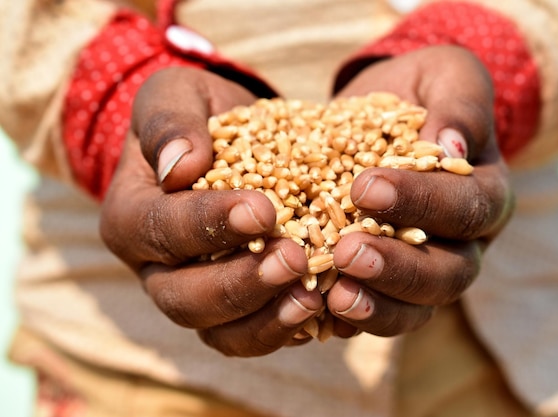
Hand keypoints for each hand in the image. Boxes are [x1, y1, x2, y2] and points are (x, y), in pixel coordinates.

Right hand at [100, 67, 322, 356]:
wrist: (228, 143)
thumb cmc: (198, 117)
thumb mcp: (176, 95)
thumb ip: (169, 122)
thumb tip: (179, 166)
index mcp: (131, 219)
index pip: (161, 231)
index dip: (209, 225)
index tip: (262, 210)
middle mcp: (157, 270)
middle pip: (186, 300)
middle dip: (241, 284)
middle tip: (294, 259)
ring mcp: (197, 296)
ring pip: (221, 334)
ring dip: (268, 321)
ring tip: (313, 297)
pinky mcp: (236, 311)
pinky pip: (255, 337)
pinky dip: (289, 330)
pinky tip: (328, 308)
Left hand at [327, 46, 513, 336]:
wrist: (380, 119)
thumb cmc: (418, 93)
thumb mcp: (446, 76)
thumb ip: (460, 103)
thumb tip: (451, 147)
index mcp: (485, 194)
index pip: (466, 208)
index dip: (420, 204)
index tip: (365, 189)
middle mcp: (463, 244)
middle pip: (448, 274)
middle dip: (398, 268)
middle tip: (347, 253)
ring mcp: (425, 271)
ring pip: (416, 310)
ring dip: (376, 307)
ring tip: (333, 296)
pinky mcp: (386, 287)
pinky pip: (376, 316)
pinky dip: (346, 319)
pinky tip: (312, 309)